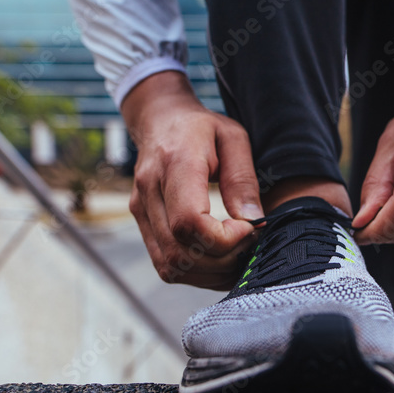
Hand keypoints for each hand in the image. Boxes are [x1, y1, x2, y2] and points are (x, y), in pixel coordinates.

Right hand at [122, 71, 263, 288]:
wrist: (160, 120)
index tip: (248, 228)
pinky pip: (165, 265)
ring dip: (210, 272)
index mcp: (174, 163)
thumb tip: (252, 221)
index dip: (224, 239)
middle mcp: (150, 190)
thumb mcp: (233, 138)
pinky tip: (218, 258)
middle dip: (222, 260)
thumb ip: (243, 180)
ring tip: (236, 253)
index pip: (189, 222)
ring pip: (171, 266)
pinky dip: (195, 272)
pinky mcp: (141, 222)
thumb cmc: (201, 127)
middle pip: (180, 252)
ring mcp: (141, 210)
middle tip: (248, 243)